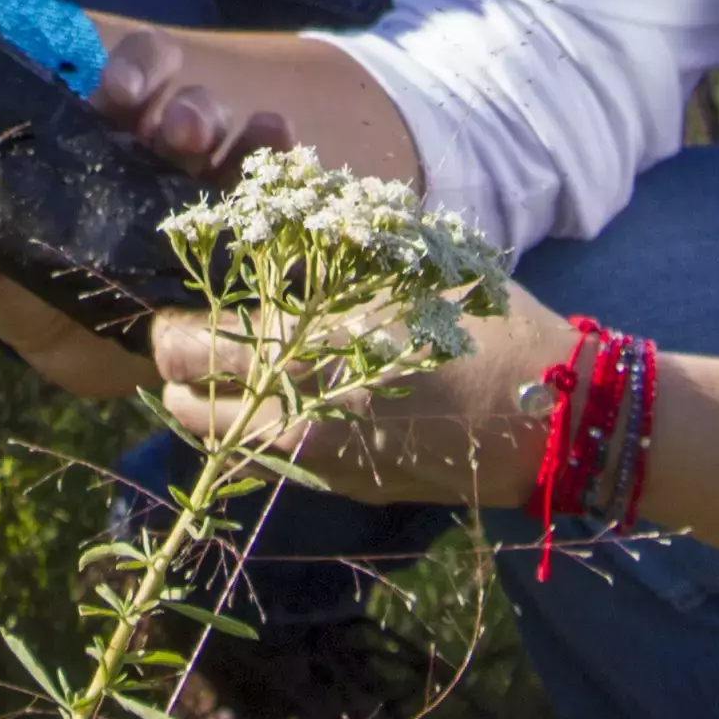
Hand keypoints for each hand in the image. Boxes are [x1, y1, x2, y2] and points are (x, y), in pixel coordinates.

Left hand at [0, 26, 296, 392]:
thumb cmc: (53, 296)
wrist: (115, 351)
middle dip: (178, 102)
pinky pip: (273, 175)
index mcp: (94, 141)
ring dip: (226, 130)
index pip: (122, 81)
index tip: (120, 90)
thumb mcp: (7, 282)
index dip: (132, 72)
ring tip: (215, 153)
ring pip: (224, 128)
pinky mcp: (250, 217)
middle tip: (170, 128)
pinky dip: (280, 157)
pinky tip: (284, 152)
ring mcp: (207, 177)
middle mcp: (154, 144)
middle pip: (176, 95)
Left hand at [147, 282, 568, 509]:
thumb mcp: (409, 271)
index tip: (170, 314)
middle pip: (192, 399)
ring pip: (222, 441)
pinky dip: (245, 441)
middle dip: (175, 372)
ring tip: (201, 390)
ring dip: (203, 413)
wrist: (548, 416)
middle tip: (175, 351)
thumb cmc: (486, 327)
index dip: (173, 328)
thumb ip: (338, 257)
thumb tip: (284, 233)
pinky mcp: (343, 484)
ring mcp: (318, 456)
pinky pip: (265, 465)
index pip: (198, 344)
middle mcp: (299, 409)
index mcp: (310, 345)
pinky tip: (259, 417)